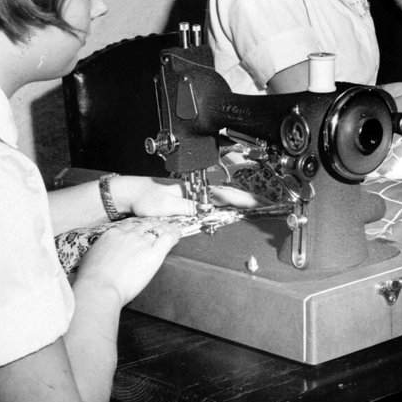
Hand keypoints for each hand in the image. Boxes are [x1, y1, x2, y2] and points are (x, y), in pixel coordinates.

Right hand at [75, 220, 179, 304]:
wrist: (98, 288)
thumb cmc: (91, 279)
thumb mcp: (91, 258)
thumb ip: (101, 252)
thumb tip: (103, 255)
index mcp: (113, 234)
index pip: (132, 225)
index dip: (140, 228)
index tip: (144, 230)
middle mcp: (129, 235)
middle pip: (147, 225)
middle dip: (154, 226)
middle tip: (161, 228)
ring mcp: (142, 243)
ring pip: (159, 230)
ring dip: (166, 230)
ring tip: (172, 231)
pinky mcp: (153, 253)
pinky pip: (168, 238)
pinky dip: (174, 236)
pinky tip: (177, 236)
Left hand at [117, 176, 261, 217]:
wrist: (132, 193)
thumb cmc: (146, 196)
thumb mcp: (165, 205)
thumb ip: (188, 207)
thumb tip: (207, 210)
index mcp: (196, 191)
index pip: (226, 195)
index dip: (245, 200)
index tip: (261, 204)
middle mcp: (199, 192)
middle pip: (231, 195)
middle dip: (251, 199)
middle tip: (269, 205)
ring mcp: (197, 196)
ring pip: (226, 197)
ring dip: (244, 201)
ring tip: (260, 205)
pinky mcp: (193, 201)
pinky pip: (217, 202)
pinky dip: (231, 203)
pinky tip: (237, 206)